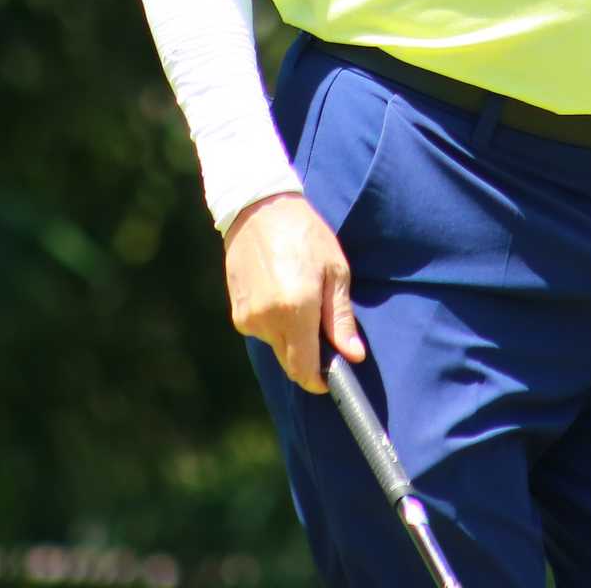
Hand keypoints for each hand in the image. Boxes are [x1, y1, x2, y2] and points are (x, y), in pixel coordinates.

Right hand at [223, 190, 366, 393]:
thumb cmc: (305, 235)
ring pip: (276, 348)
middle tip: (324, 333)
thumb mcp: (335, 271)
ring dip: (292, 339)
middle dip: (308, 359)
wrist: (259, 209)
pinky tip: (282, 295)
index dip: (319, 380)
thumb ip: (341, 318)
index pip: (304, 370)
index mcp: (295, 311)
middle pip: (289, 364)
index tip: (332, 375)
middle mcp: (267, 320)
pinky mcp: (237, 313)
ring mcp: (248, 318)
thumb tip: (353, 355)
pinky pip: (262, 332)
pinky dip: (276, 325)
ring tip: (301, 300)